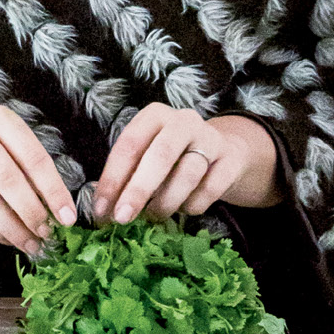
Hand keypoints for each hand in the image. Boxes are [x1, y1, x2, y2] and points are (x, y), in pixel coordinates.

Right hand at [0, 101, 76, 257]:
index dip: (53, 190)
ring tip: (31, 243)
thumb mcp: (10, 141)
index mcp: (0, 119)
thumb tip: (58, 210)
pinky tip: (9, 240)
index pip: (33, 157)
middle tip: (47, 233)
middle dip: (31, 211)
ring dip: (12, 228)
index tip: (68, 217)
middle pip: (7, 179)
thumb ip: (31, 168)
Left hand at [90, 108, 282, 224]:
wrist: (224, 152)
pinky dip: (193, 205)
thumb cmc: (174, 157)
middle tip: (122, 218)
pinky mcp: (231, 160)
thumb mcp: (147, 157)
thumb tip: (103, 210)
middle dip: (138, 190)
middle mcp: (183, 121)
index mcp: (155, 115)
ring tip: (153, 216)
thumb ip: (127, 176)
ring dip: (166, 202)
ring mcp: (211, 139)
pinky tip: (184, 209)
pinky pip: (210, 189)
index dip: (113, 178)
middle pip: (159, 156)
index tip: (102, 210)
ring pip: (187, 174)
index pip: (129, 144)